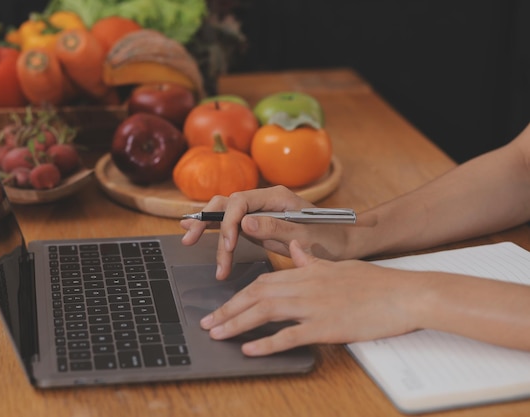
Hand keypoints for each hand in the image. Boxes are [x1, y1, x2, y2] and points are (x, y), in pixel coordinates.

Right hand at [181, 186, 349, 278]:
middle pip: (226, 202)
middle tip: (191, 239)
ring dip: (210, 230)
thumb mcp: (305, 234)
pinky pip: (231, 224)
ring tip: (191, 243)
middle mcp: (264, 199)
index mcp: (276, 196)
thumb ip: (275, 227)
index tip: (229, 246)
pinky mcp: (257, 224)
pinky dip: (215, 230)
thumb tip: (244, 222)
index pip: (240, 201)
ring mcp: (259, 211)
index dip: (229, 223)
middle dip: (207, 220)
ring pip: (225, 214)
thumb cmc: (330, 238)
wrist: (344, 242)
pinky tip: (196, 231)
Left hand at [199, 240, 418, 355]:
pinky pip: (290, 335)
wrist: (406, 294)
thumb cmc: (375, 282)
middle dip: (227, 310)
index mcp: (306, 272)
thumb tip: (294, 249)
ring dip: (237, 324)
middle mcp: (305, 286)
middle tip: (207, 323)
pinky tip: (250, 349)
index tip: (221, 307)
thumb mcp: (338, 264)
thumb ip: (311, 260)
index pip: (262, 282)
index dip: (237, 295)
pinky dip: (267, 342)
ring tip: (217, 335)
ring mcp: (314, 306)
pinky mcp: (327, 326)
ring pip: (265, 312)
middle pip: (256, 295)